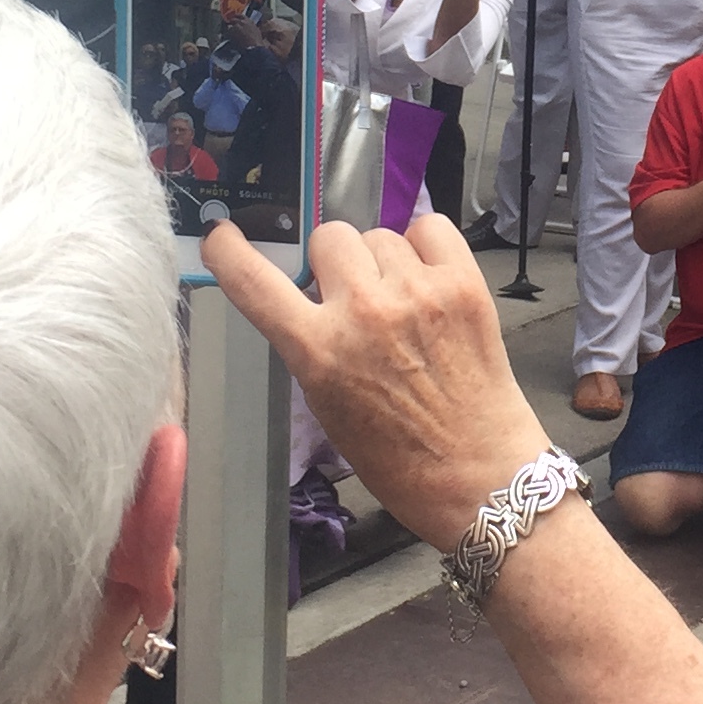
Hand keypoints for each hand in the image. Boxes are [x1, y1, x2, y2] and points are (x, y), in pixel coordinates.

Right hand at [202, 216, 550, 553]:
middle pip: (329, 238)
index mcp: (319, 352)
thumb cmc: (399, 457)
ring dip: (382, 261)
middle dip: (334, 264)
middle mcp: (364, 312)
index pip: (254, 282)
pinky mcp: (463, 284)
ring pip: (379, 235)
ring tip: (400, 302)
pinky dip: (425, 246)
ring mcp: (417, 292)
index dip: (229, 252)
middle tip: (353, 296)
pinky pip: (430, 228)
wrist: (479, 475)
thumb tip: (312, 297)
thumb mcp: (328, 405)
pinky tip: (429, 279)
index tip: (223, 235)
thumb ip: (312, 344)